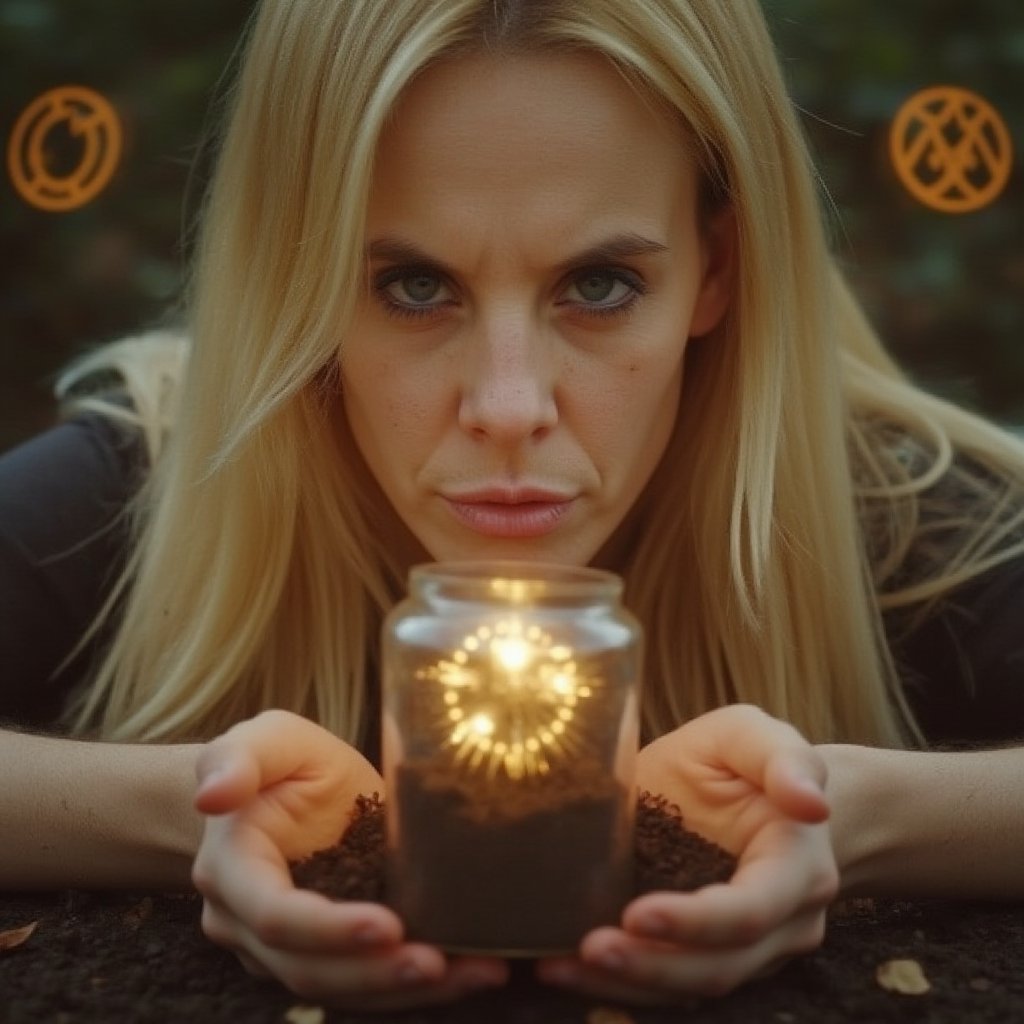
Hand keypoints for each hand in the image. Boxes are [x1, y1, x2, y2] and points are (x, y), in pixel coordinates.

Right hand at [192, 710, 507, 1009]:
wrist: (281, 789)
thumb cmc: (279, 760)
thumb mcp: (267, 738)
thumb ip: (239, 757)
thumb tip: (212, 796)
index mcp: (232, 869)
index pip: (275, 916)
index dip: (329, 928)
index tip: (388, 925)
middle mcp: (247, 923)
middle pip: (309, 968)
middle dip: (375, 973)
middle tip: (439, 963)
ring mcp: (281, 949)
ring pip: (338, 988)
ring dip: (403, 990)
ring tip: (473, 974)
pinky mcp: (323, 955)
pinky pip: (363, 982)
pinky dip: (412, 986)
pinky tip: (467, 972)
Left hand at [537, 704, 837, 1002]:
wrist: (759, 793)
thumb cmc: (750, 761)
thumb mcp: (757, 736)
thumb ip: (784, 758)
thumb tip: (811, 802)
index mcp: (797, 867)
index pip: (751, 911)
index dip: (696, 921)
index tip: (636, 914)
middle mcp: (783, 923)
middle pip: (720, 966)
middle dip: (652, 964)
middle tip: (589, 949)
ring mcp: (750, 950)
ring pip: (693, 985)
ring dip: (627, 984)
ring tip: (563, 968)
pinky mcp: (710, 956)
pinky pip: (670, 984)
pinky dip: (620, 985)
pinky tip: (566, 970)